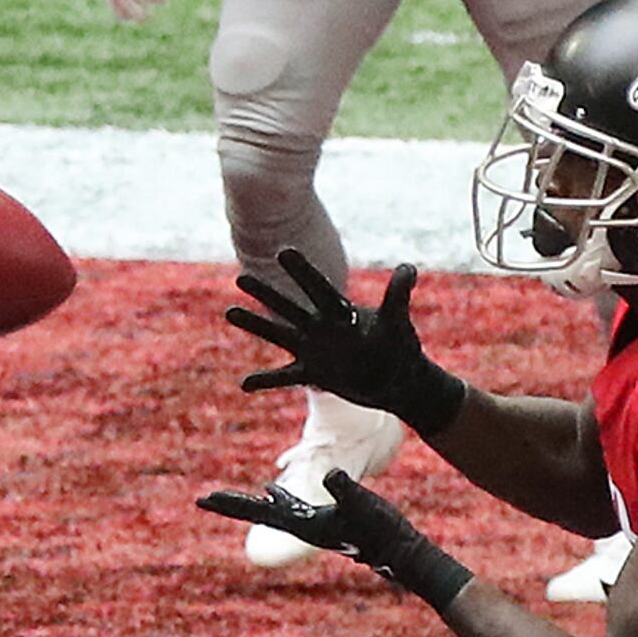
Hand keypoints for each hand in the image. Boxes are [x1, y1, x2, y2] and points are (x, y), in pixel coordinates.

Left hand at [191, 472, 468, 608]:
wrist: (399, 551)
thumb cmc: (382, 530)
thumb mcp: (364, 503)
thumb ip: (346, 488)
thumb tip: (331, 472)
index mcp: (304, 523)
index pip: (260, 510)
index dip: (233, 503)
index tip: (205, 499)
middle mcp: (302, 525)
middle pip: (258, 512)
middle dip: (231, 504)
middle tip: (202, 499)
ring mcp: (312, 523)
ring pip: (273, 508)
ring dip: (250, 501)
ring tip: (226, 496)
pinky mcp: (324, 518)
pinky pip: (293, 504)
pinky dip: (278, 496)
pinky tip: (272, 488)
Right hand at [224, 250, 462, 433]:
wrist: (397, 379)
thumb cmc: (399, 346)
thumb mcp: (397, 321)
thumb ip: (398, 295)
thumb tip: (408, 267)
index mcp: (340, 311)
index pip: (317, 288)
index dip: (302, 271)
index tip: (283, 252)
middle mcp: (321, 327)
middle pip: (289, 307)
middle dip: (267, 294)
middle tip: (240, 277)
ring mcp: (313, 350)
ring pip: (278, 334)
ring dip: (255, 325)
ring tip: (229, 312)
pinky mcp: (312, 374)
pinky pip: (284, 377)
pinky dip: (265, 381)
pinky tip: (244, 384)